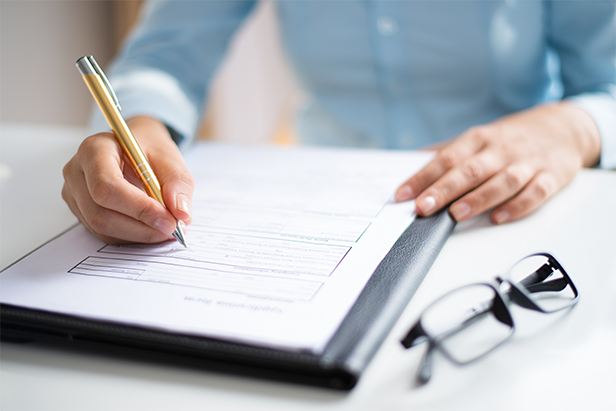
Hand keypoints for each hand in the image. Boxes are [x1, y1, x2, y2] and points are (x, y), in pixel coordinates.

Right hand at [62, 116, 193, 243]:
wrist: (135, 148)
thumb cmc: (149, 150)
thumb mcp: (170, 158)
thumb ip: (178, 183)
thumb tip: (181, 213)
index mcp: (94, 150)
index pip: (107, 186)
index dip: (139, 208)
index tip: (169, 219)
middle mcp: (77, 172)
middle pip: (100, 212)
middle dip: (141, 227)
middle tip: (172, 229)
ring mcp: (74, 194)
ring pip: (101, 227)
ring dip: (138, 234)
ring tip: (165, 228)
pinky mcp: (81, 211)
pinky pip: (104, 233)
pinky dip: (131, 236)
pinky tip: (151, 228)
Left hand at [395, 103, 600, 223]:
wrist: (565, 126)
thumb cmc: (512, 137)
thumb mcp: (479, 137)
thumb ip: (448, 151)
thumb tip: (412, 162)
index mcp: (479, 139)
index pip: (446, 158)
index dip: (422, 177)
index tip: (402, 194)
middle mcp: (501, 149)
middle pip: (470, 170)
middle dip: (444, 189)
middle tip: (423, 207)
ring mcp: (527, 163)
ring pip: (502, 181)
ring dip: (478, 198)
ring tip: (457, 214)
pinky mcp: (551, 176)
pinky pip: (535, 192)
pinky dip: (518, 206)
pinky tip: (499, 217)